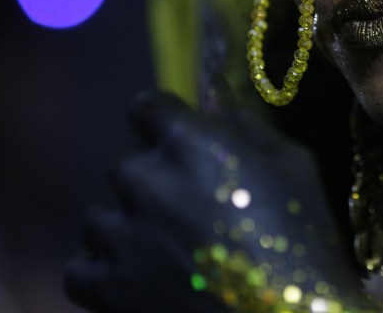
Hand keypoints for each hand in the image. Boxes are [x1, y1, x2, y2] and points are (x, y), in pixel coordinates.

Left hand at [65, 91, 359, 311]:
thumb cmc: (302, 238)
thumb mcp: (292, 166)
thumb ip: (246, 124)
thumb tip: (213, 95)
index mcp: (187, 141)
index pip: (145, 107)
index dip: (162, 122)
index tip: (180, 143)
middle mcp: (142, 180)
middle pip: (125, 162)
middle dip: (153, 177)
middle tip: (190, 208)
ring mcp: (118, 235)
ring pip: (100, 214)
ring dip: (127, 225)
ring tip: (167, 250)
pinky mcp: (104, 287)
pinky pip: (80, 267)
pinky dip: (104, 272)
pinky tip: (141, 277)